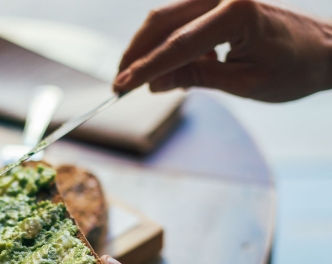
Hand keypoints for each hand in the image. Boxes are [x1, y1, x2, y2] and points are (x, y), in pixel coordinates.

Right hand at [113, 0, 331, 101]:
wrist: (326, 50)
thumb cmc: (294, 69)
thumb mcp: (242, 83)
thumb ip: (195, 78)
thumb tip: (153, 83)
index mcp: (236, 13)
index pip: (177, 45)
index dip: (145, 69)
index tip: (121, 87)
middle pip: (162, 20)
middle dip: (137, 54)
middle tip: (120, 84)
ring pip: (167, 17)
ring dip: (150, 49)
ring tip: (143, 81)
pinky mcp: (221, 0)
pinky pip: (182, 20)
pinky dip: (169, 44)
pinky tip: (172, 69)